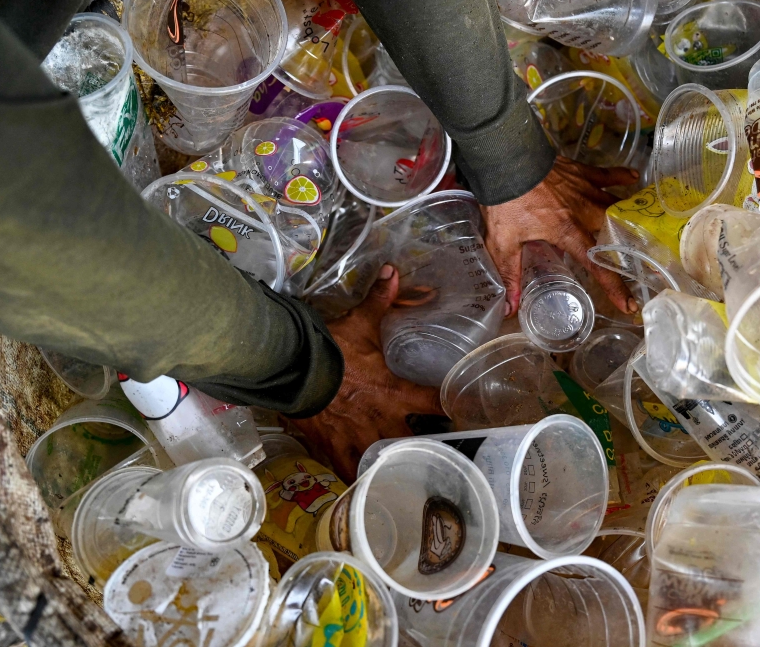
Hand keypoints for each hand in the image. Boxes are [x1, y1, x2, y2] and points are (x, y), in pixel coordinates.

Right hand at [291, 266, 443, 482]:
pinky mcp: (332, 449)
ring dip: (393, 469)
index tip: (466, 414)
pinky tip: (361, 488)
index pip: (434, 402)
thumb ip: (380, 302)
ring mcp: (358, 438)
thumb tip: (393, 270)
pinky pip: (347, 471)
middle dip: (427, 451)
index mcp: (395, 392)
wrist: (293, 370)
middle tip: (438, 456)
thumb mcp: (359, 324)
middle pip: (416, 444)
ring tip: (403, 478)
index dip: (453, 408)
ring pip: (383, 463)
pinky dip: (354, 479)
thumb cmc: (331, 350)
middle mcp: (383, 420)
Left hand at [480, 156, 640, 316]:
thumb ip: (510, 274)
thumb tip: (509, 308)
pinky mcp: (580, 172)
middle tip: (644, 265)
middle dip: (631, 251)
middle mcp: (584, 212)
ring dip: (629, 218)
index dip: (614, 287)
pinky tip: (634, 178)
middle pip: (615, 233)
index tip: (629, 305)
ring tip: (645, 231)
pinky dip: (621, 177)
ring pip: (616, 206)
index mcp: (568, 232)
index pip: (597, 265)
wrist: (506, 159)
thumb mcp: (502, 241)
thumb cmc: (505, 200)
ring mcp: (584, 189)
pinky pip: (606, 175)